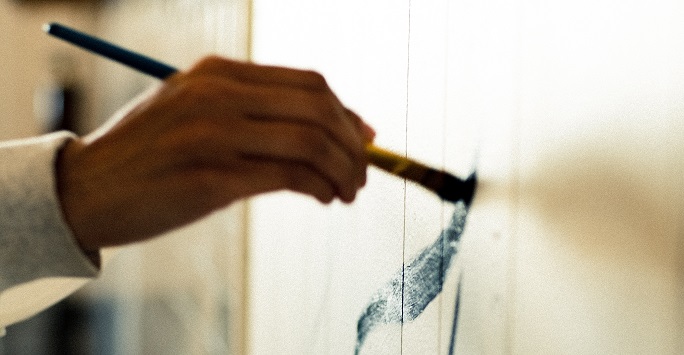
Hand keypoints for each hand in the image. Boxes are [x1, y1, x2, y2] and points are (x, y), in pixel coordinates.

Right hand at [56, 56, 374, 251]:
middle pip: (318, 107)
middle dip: (354, 145)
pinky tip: (323, 198)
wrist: (84, 191)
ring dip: (343, 170)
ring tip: (347, 191)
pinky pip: (289, 176)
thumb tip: (325, 126)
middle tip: (362, 173)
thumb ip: (253, 111)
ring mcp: (213, 134)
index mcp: (217, 72)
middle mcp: (218, 95)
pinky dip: (320, 187)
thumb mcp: (195, 112)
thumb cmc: (148, 156)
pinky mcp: (210, 178)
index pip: (308, 83)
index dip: (347, 113)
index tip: (363, 140)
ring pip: (311, 141)